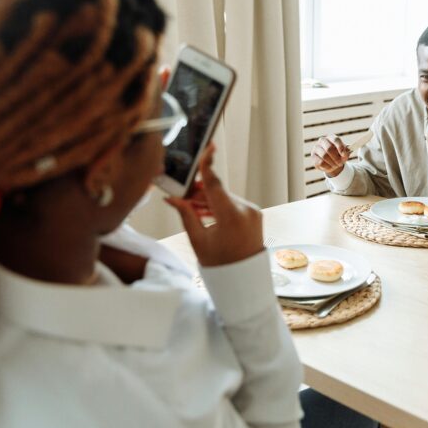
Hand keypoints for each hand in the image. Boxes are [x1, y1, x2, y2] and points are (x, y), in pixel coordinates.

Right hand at [165, 144, 263, 265]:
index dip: (208, 164)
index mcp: (231, 216)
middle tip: (181, 195)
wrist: (244, 281)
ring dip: (208, 200)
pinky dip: (219, 206)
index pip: (215, 184)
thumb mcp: (198, 240)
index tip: (209, 147)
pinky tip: (205, 212)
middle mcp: (246, 210)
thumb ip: (186, 215)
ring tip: (192, 207)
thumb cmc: (220, 265)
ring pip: (225, 197)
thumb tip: (172, 198)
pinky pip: (233, 204)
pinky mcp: (255, 215)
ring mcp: (253, 212)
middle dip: (199, 191)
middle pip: (217, 191)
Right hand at [311, 134, 349, 177]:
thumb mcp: (344, 153)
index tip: (344, 155)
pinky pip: (320, 162)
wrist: (331, 162)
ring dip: (332, 163)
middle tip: (340, 163)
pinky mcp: (313, 156)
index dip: (340, 147)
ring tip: (336, 166)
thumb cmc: (339, 155)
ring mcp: (316, 148)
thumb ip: (345, 152)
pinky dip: (327, 166)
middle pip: (329, 148)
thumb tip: (345, 153)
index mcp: (331, 137)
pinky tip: (330, 167)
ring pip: (324, 156)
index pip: (335, 140)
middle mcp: (322, 140)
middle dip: (336, 158)